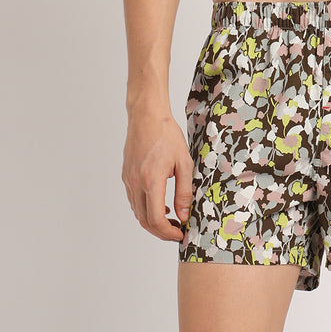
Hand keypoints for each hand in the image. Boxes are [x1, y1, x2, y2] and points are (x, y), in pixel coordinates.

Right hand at [121, 109, 193, 241]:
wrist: (147, 116)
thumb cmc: (167, 135)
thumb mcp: (183, 162)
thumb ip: (184, 191)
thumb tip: (184, 215)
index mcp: (151, 181)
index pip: (155, 219)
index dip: (168, 233)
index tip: (180, 234)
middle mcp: (136, 183)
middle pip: (144, 220)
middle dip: (161, 231)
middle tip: (177, 231)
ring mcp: (129, 180)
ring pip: (138, 212)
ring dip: (153, 221)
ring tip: (172, 220)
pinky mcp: (126, 176)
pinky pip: (134, 200)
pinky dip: (146, 209)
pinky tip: (160, 204)